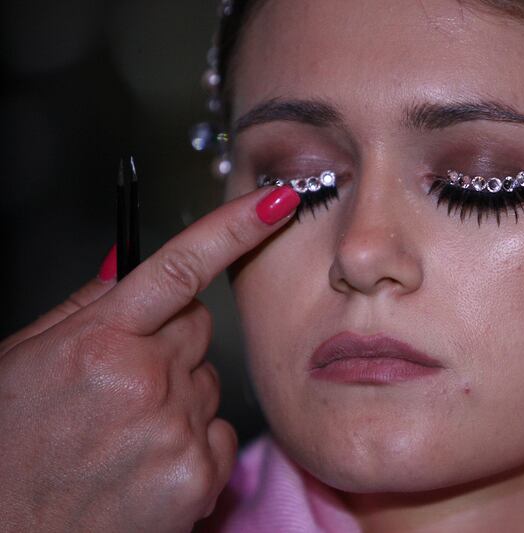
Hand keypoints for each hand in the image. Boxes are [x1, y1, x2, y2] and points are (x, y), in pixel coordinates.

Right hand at [0, 186, 298, 532]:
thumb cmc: (8, 451)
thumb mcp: (24, 364)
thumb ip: (84, 309)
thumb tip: (128, 261)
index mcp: (96, 342)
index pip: (180, 266)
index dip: (234, 227)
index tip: (279, 202)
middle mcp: (142, 380)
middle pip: (200, 328)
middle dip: (173, 342)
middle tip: (125, 380)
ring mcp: (175, 429)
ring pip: (211, 384)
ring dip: (181, 397)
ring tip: (125, 433)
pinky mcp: (197, 476)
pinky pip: (222, 435)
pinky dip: (195, 444)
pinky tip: (147, 464)